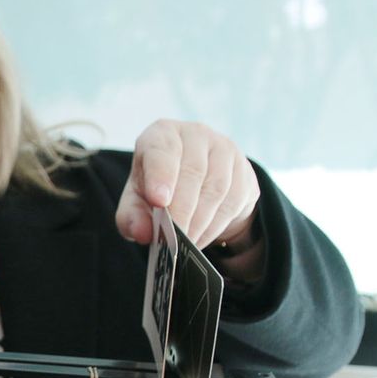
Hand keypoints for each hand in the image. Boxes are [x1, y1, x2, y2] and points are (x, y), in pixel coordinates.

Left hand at [115, 120, 259, 247]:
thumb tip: (142, 232)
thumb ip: (132, 216)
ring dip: (200, 222)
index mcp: (162, 134)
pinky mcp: (244, 170)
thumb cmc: (158, 189)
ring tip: (185, 243)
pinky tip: (202, 237)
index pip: (162, 149)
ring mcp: (224, 149)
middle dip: (182, 210)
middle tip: (173, 238)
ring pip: (217, 188)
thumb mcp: (136, 201)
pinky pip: (235, 200)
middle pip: (194, 172)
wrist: (195, 188)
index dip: (161, 175)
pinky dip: (216, 225)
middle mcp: (195, 134)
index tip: (159, 201)